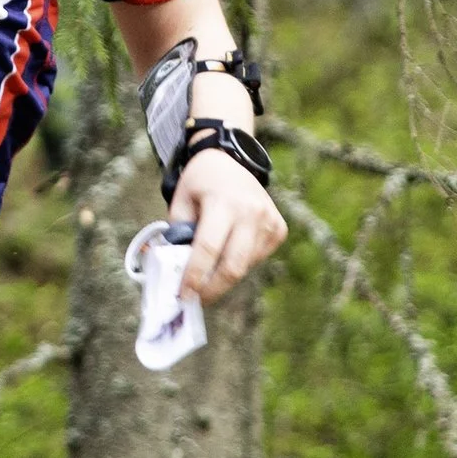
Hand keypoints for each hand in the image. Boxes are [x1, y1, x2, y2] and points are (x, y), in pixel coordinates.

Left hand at [169, 145, 285, 302]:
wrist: (232, 159)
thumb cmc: (201, 182)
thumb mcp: (180, 201)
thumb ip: (179, 234)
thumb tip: (177, 270)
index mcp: (224, 203)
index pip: (208, 249)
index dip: (194, 276)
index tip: (183, 295)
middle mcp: (251, 213)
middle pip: (233, 266)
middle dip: (213, 289)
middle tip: (196, 299)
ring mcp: (269, 221)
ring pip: (245, 266)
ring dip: (224, 276)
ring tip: (208, 273)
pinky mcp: (279, 229)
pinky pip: (257, 258)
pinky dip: (240, 263)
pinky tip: (228, 251)